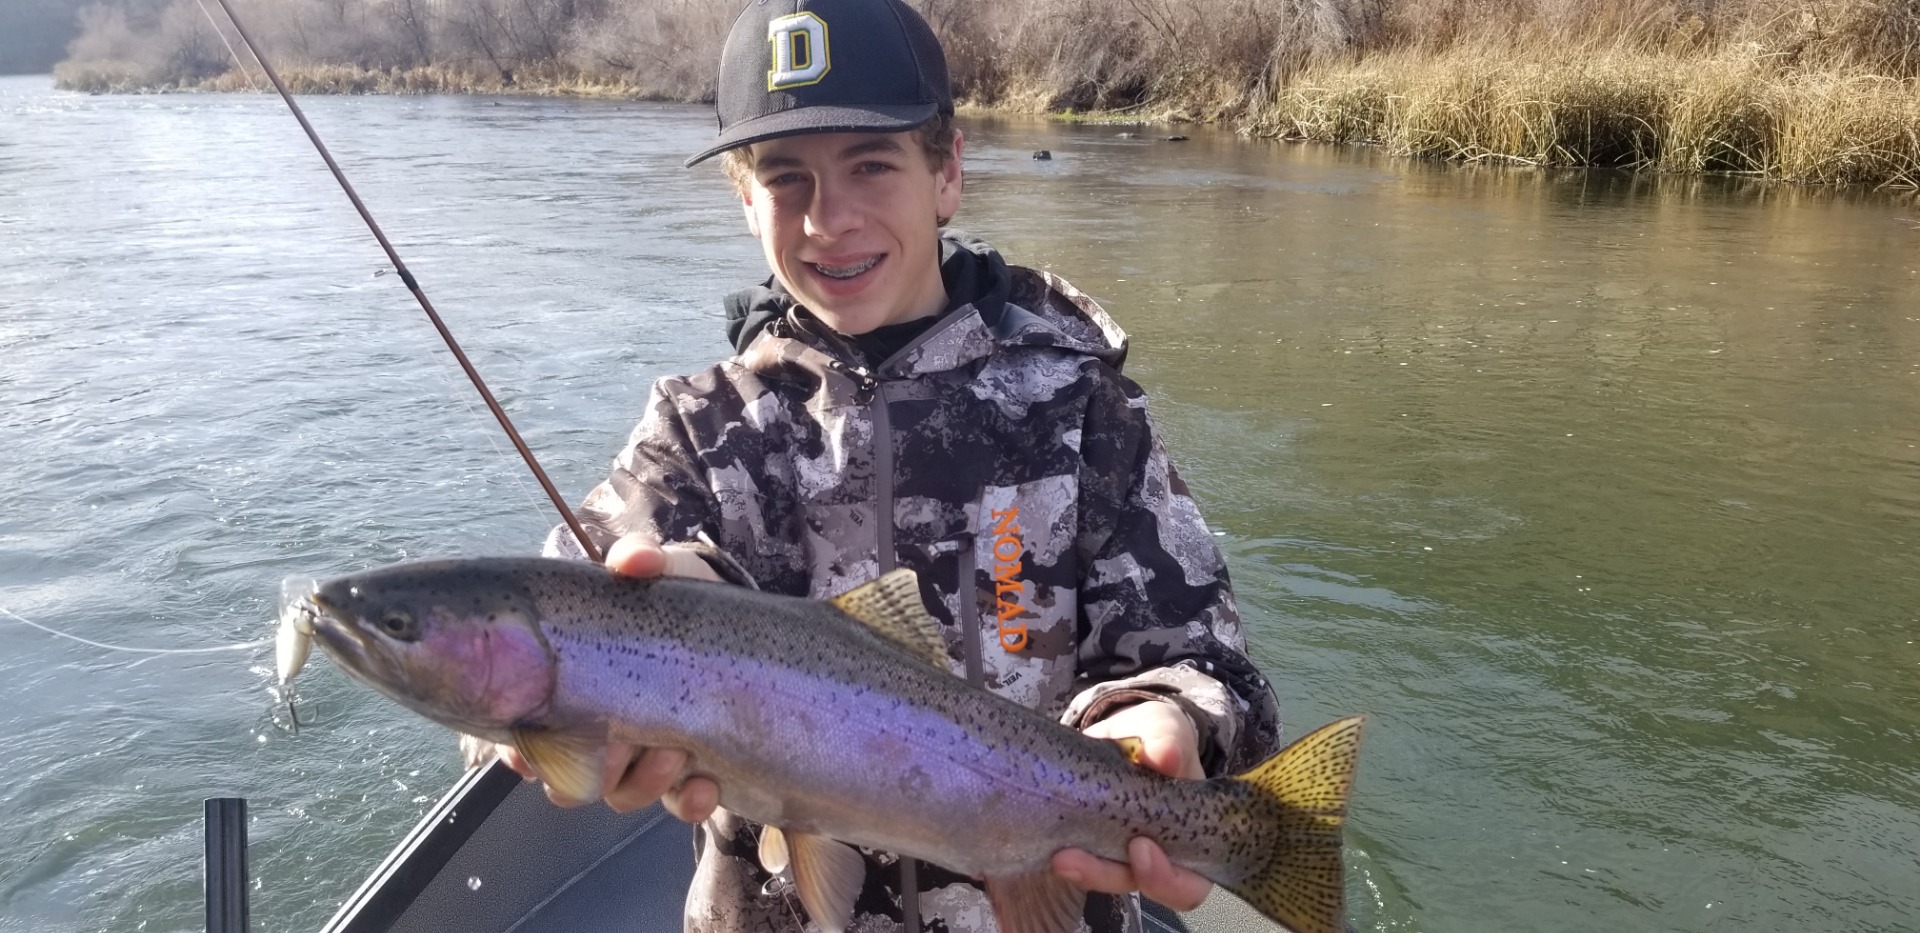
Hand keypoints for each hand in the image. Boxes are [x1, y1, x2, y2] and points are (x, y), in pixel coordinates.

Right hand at [494, 533, 722, 820]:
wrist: (745, 627)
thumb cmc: (680, 599)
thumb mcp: (660, 571)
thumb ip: (640, 558)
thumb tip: (635, 560)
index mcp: (573, 688)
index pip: (525, 736)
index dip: (522, 753)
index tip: (534, 751)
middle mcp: (601, 730)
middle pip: (571, 778)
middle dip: (594, 767)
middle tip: (620, 743)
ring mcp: (643, 756)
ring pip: (621, 794)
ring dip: (643, 780)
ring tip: (676, 751)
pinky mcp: (687, 773)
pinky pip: (677, 804)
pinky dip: (688, 801)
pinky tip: (706, 784)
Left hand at [1051, 699, 1212, 909]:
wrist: (1120, 734)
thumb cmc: (1155, 738)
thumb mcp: (1165, 729)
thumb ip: (1169, 740)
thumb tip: (1166, 757)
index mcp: (1191, 836)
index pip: (1190, 882)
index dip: (1168, 878)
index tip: (1140, 847)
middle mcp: (1160, 856)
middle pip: (1143, 890)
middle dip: (1111, 876)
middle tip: (1078, 859)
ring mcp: (1123, 855)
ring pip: (1108, 879)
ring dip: (1084, 871)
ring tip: (1059, 857)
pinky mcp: (1090, 846)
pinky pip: (1081, 864)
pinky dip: (1067, 858)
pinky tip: (1049, 848)